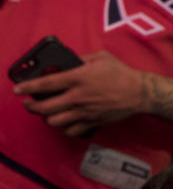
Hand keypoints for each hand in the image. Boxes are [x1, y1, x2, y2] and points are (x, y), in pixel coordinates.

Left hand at [15, 51, 145, 136]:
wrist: (138, 92)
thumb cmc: (120, 72)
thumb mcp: (102, 57)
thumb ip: (82, 59)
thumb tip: (68, 62)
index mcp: (79, 78)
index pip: (46, 83)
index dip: (28, 87)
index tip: (18, 89)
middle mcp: (77, 96)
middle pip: (44, 107)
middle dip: (32, 106)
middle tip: (29, 103)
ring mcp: (83, 112)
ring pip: (54, 121)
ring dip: (46, 117)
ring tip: (46, 112)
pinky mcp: (90, 122)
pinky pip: (69, 130)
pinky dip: (63, 127)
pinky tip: (64, 121)